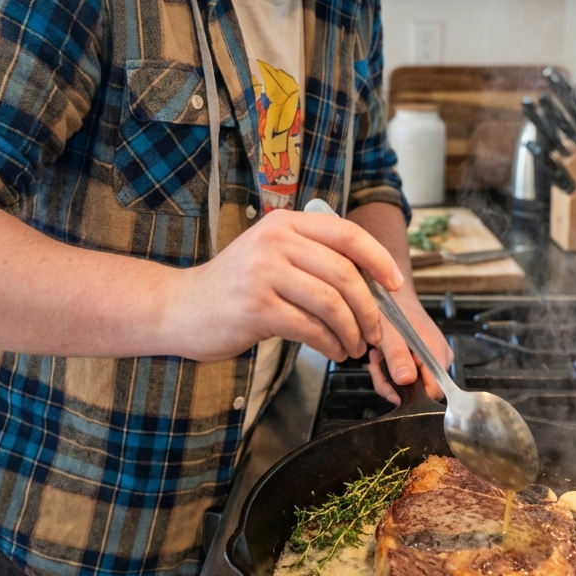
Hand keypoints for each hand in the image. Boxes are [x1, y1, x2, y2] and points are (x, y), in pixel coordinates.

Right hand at [170, 210, 403, 362]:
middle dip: (369, 308)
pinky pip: (310, 328)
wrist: (181, 308)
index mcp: (284, 223)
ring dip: (352, 331)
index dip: (378, 259)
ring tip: (354, 346)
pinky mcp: (256, 308)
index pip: (346, 234)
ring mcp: (263, 273)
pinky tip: (333, 351)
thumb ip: (312, 258)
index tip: (395, 283)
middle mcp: (274, 241)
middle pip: (344, 273)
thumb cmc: (234, 287)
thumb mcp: (271, 255)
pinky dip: (330, 344)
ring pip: (331, 303)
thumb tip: (370, 283)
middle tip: (375, 331)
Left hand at [367, 288, 452, 404]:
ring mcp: (432, 359)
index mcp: (437, 354)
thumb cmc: (393, 308)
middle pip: (420, 391)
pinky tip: (383, 354)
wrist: (393, 294)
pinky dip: (391, 368)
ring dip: (388, 374)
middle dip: (392, 382)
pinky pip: (408, 374)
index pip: (432, 392)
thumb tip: (406, 380)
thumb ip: (398, 357)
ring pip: (411, 384)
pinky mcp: (422, 358)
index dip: (410, 394)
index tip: (388, 383)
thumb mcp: (390, 334)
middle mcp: (440, 358)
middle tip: (377, 364)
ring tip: (378, 355)